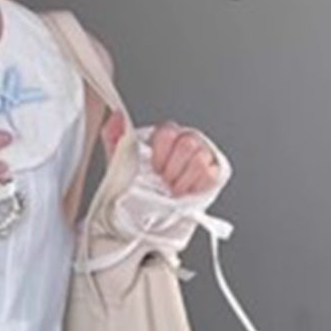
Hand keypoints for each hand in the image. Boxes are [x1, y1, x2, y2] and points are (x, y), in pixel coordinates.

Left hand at [101, 109, 219, 196]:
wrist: (151, 213)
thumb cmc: (137, 185)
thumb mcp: (120, 162)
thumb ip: (116, 136)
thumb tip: (117, 116)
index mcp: (164, 135)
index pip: (168, 132)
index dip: (160, 154)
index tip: (153, 169)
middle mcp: (185, 140)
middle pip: (187, 144)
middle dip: (172, 169)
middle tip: (163, 182)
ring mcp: (202, 154)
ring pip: (200, 160)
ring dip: (183, 180)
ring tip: (173, 189)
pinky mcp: (214, 171)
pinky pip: (211, 174)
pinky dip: (196, 186)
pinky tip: (186, 192)